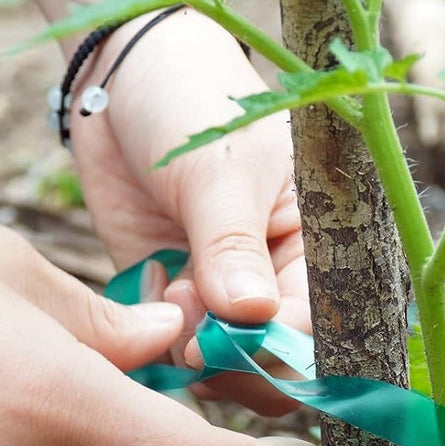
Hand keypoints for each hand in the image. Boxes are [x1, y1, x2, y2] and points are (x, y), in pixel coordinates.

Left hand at [69, 7, 308, 414]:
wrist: (122, 77)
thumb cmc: (193, 100)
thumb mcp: (220, 168)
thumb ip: (233, 244)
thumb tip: (253, 315)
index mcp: (321, 244)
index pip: (321, 325)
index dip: (279, 346)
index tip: (227, 338)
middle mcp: (280, 279)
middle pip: (279, 364)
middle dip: (236, 362)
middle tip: (192, 334)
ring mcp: (225, 294)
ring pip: (225, 368)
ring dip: (192, 349)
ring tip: (171, 289)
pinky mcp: (176, 297)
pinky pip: (173, 348)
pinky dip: (158, 337)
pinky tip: (151, 280)